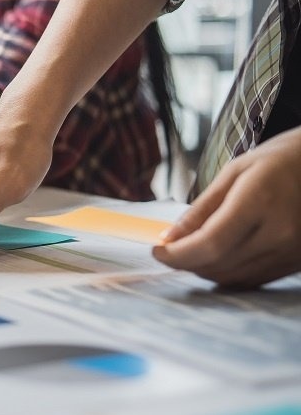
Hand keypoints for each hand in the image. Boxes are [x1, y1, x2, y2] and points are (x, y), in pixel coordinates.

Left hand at [154, 127, 300, 287]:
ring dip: (203, 270)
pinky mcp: (295, 263)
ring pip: (233, 278)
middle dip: (185, 262)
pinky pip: (251, 280)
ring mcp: (290, 252)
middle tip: (169, 249)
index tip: (157, 250)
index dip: (178, 254)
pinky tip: (216, 257)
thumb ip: (201, 209)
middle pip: (219, 264)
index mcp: (260, 202)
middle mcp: (279, 233)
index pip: (210, 243)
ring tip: (191, 250)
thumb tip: (169, 238)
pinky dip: (226, 273)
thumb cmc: (276, 163)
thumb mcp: (233, 173)